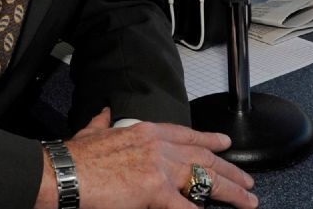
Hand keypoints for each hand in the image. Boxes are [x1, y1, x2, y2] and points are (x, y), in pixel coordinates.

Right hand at [67, 108, 257, 208]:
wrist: (64, 173)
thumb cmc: (75, 156)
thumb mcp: (92, 131)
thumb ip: (103, 122)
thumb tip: (105, 113)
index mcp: (146, 132)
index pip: (187, 134)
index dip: (209, 139)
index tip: (225, 143)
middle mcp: (158, 147)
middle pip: (204, 158)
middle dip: (229, 170)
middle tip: (248, 180)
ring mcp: (159, 168)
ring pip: (205, 180)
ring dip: (230, 192)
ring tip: (247, 201)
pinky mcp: (154, 191)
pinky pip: (186, 207)